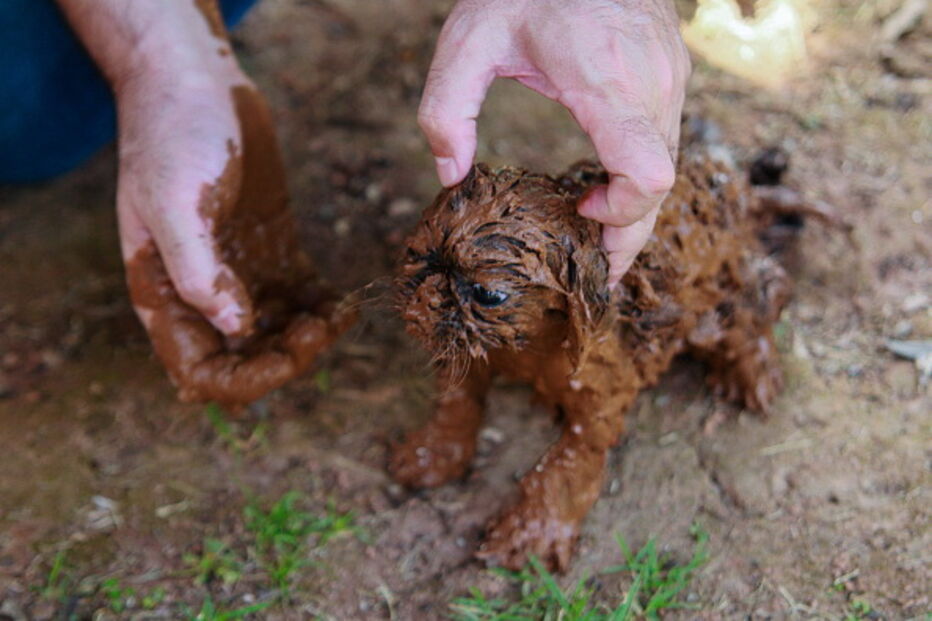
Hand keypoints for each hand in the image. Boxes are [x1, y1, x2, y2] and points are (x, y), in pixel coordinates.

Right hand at [57, 0, 354, 403]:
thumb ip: (196, 272)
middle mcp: (202, 290)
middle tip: (319, 328)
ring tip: (338, 315)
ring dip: (309, 336)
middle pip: (246, 357)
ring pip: (277, 332)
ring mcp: (239, 270)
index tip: (286, 355)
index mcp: (164, 292)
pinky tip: (346, 303)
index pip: (201, 369)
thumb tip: (235, 329)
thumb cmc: (171, 136)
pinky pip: (299, 297)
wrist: (192, 80)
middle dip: (286, 357)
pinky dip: (323, 308)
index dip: (244, 378)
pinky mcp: (270, 247)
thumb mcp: (174, 204)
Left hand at [419, 0, 689, 284]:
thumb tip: (450, 175)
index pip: (647, 176)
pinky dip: (643, 167)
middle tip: (600, 268)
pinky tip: (608, 175)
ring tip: (597, 221)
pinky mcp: (672, 65)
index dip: (623, 218)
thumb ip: (446, 109)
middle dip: (632, 232)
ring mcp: (670, 73)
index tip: (582, 216)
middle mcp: (652, 82)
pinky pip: (667, 135)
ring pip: (669, 161)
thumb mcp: (466, 39)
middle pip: (663, 184)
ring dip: (638, 201)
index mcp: (607, 83)